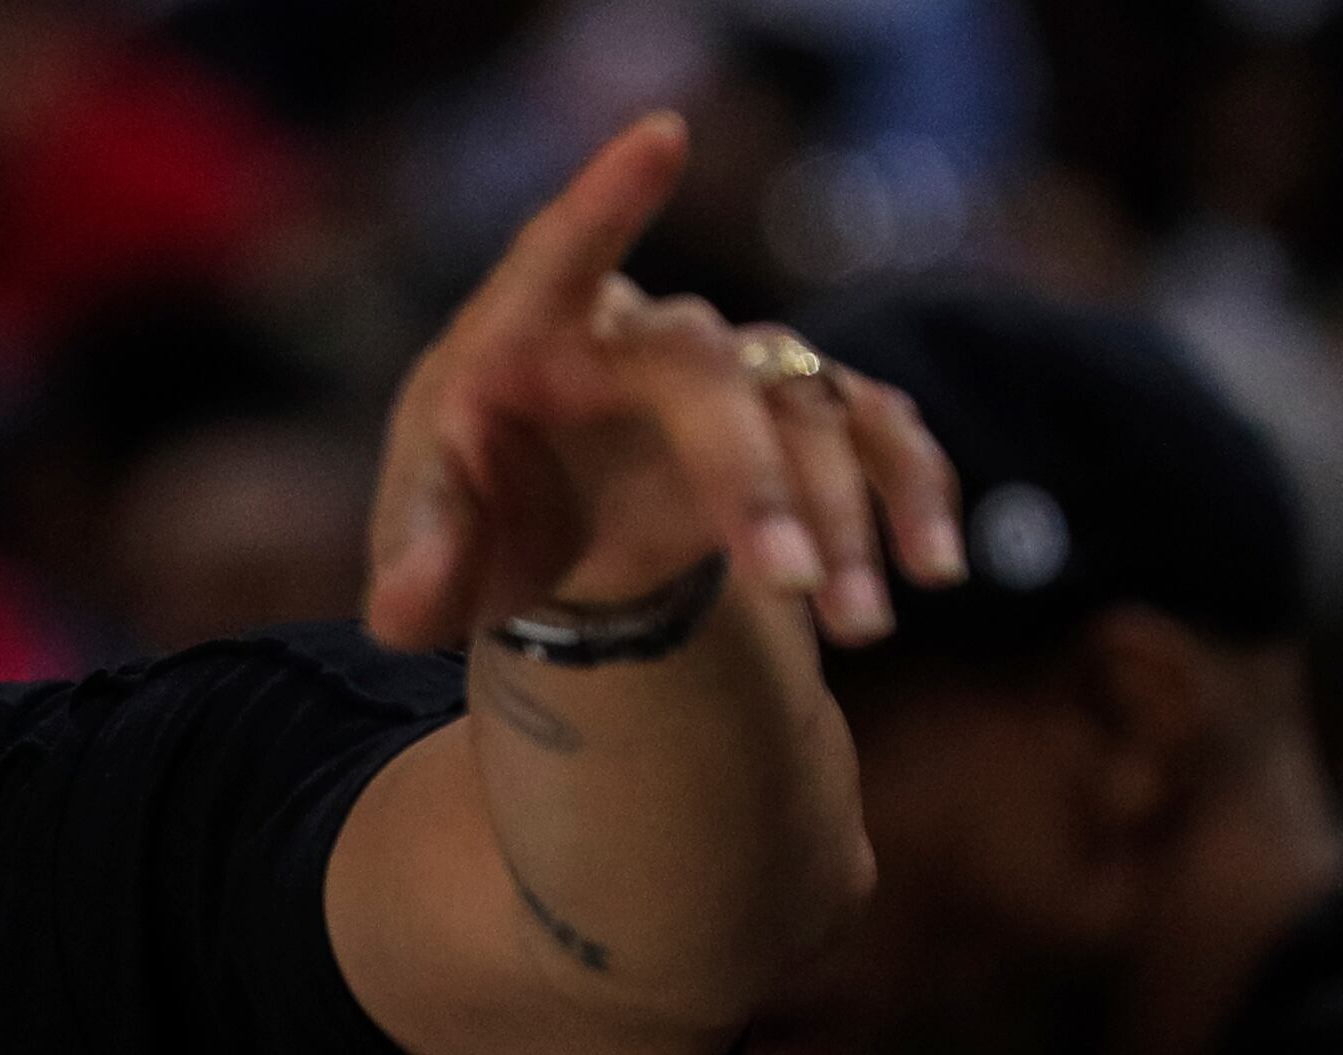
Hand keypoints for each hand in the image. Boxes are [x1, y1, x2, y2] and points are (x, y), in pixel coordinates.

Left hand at [363, 112, 966, 650]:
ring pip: (803, 411)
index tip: (661, 138)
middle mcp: (635, 341)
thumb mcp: (421, 565)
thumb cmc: (468, 523)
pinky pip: (871, 433)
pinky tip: (932, 570)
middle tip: (785, 584)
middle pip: (706, 371)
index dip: (606, 201)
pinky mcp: (789, 421)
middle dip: (752, 477)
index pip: (559, 255)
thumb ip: (411, 578)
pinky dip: (910, 493)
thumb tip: (410, 602)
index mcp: (522, 343)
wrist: (543, 539)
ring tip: (859, 628)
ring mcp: (723, 374)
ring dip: (842, 516)